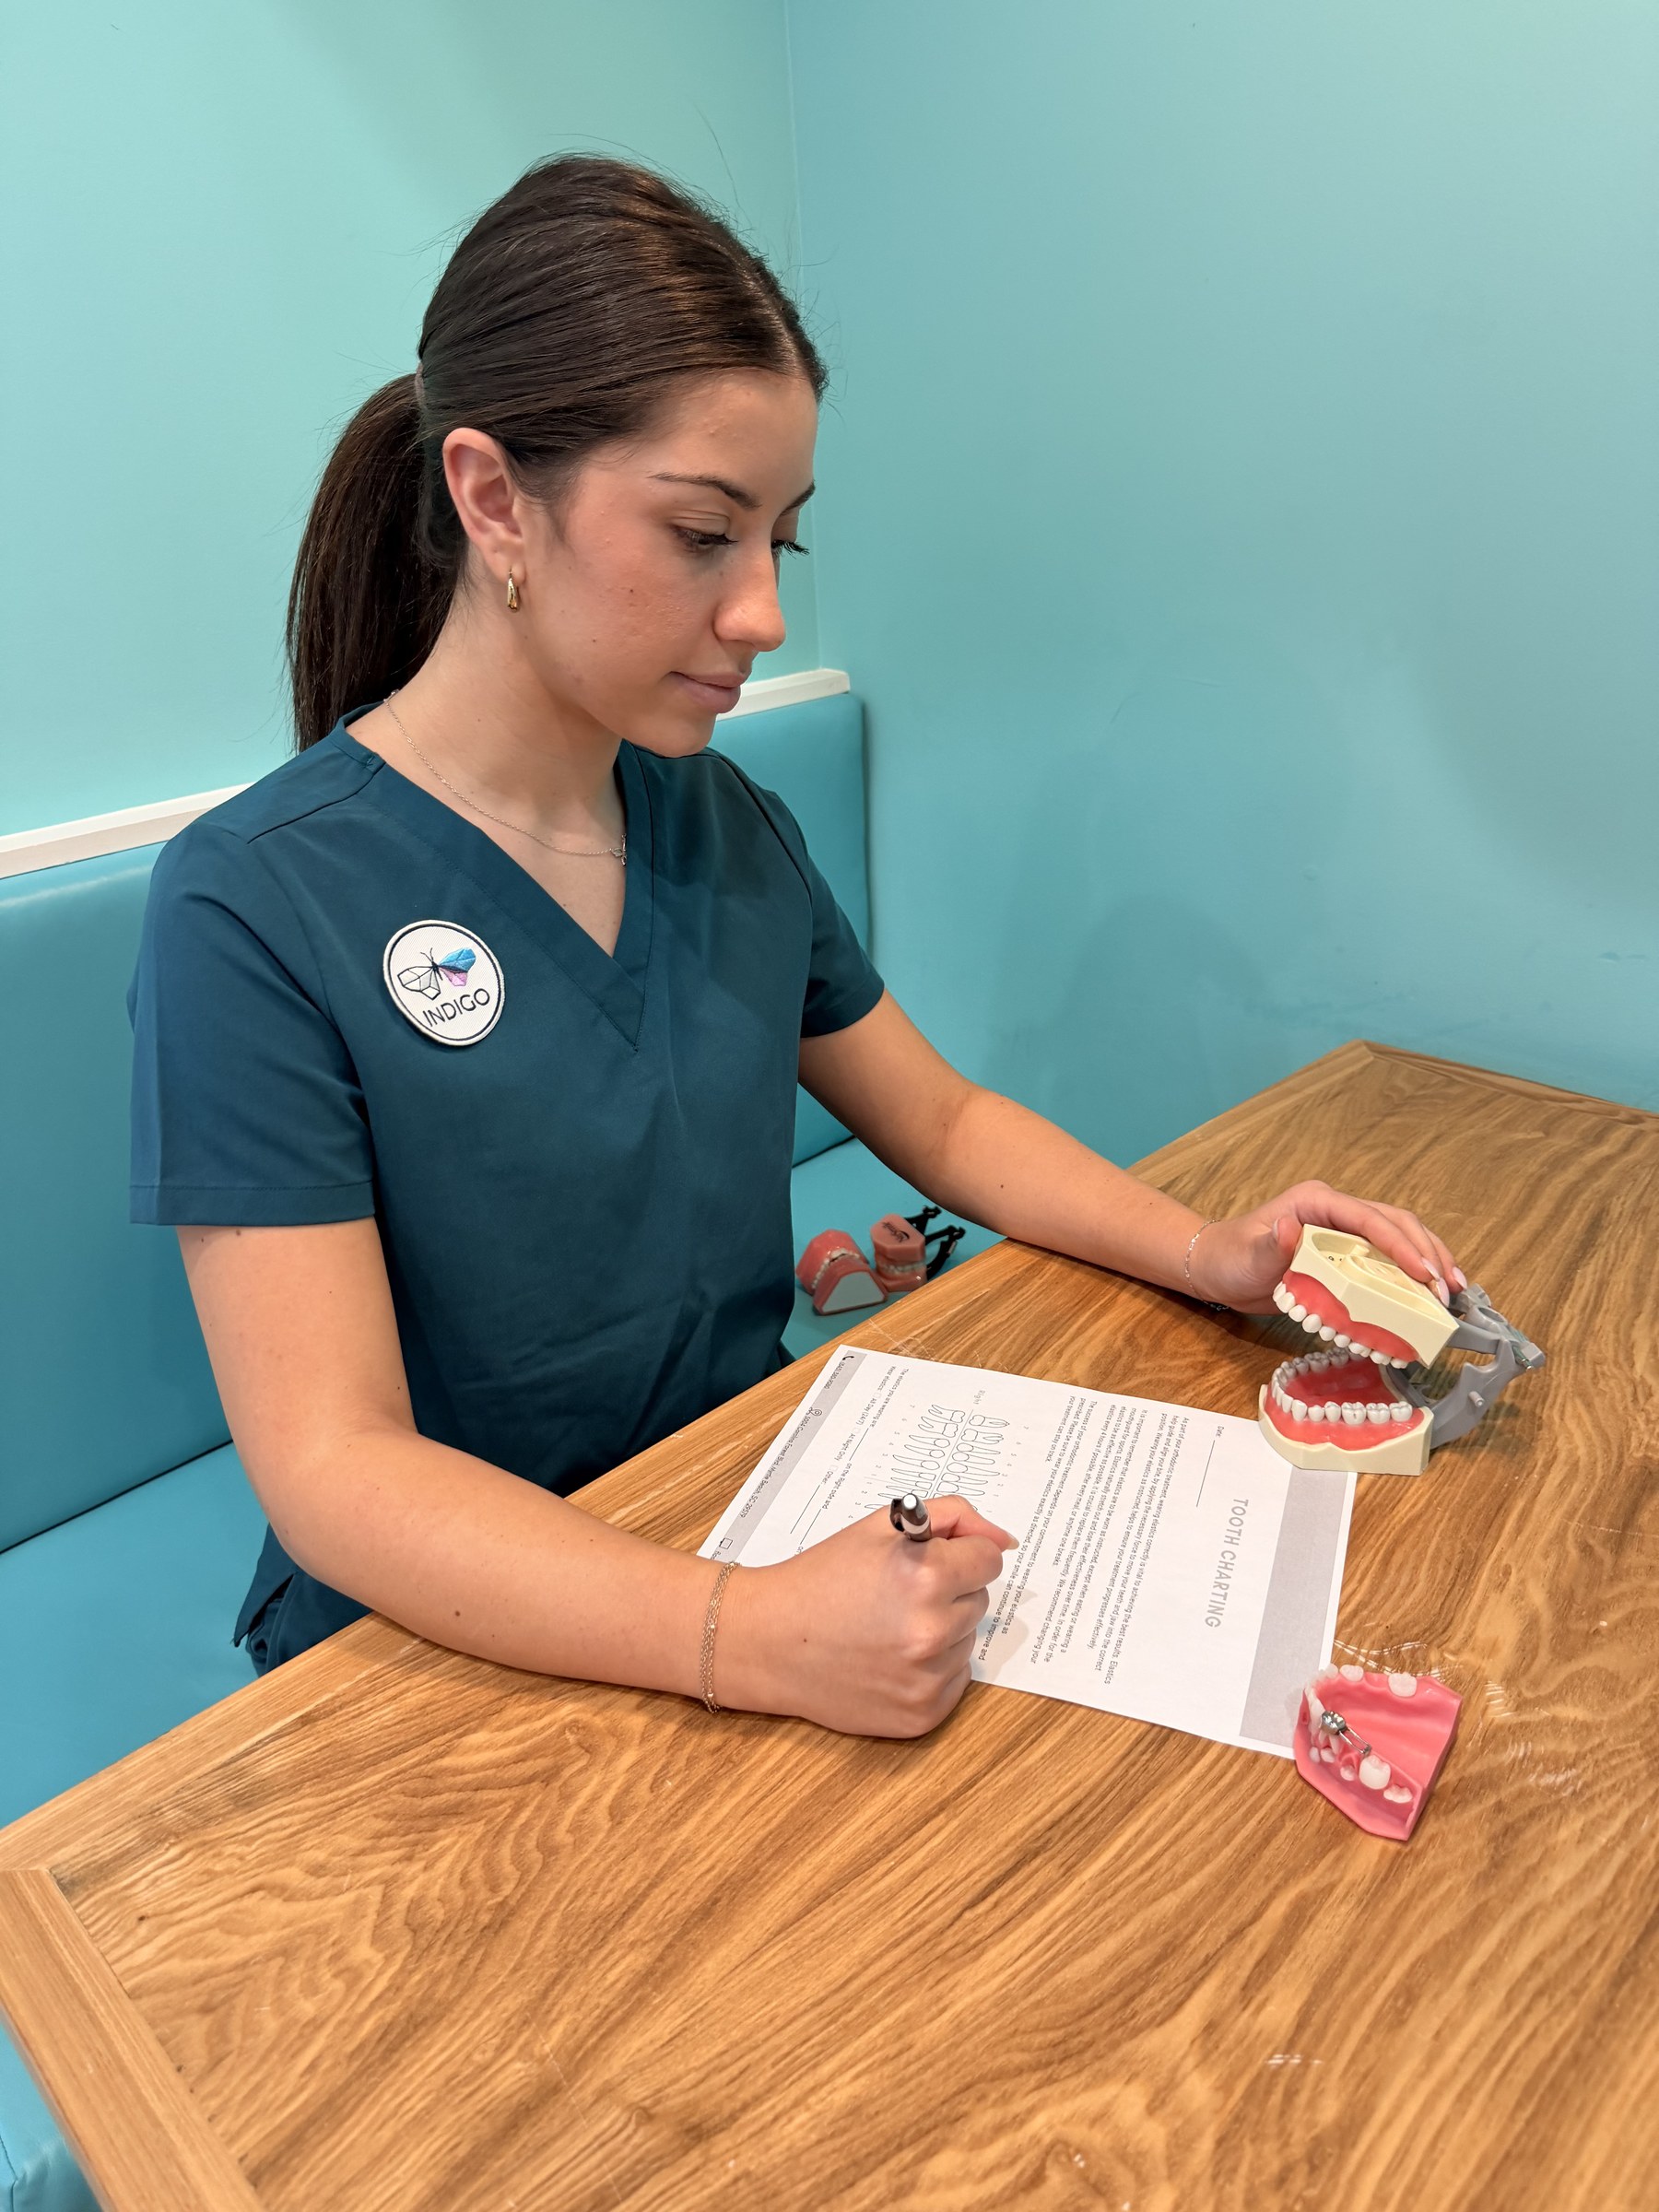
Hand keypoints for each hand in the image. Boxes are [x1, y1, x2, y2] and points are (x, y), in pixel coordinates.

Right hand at [717, 1496, 1017, 1737]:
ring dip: (941, 1633)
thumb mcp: (881, 1528)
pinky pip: (955, 1681)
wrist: (769, 1641)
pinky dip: (932, 1670)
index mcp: (925, 1576)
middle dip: (948, 1593)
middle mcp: (932, 1630)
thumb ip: (951, 1517)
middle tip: (896, 1595)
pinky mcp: (922, 1715)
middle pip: (979, 1601)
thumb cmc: (821, 1579)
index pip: (989, 1559)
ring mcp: (927, 1678)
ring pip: (967, 1642)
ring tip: (887, 1628)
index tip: (932, 1561)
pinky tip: (890, 1659)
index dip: (959, 1555)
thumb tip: (1003, 1540)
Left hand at [1189, 1181, 1465, 1316]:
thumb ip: (1269, 1246)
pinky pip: (1387, 1257)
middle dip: (1427, 1252)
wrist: (1219, 1268)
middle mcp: (1336, 1210)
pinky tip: (1428, 1295)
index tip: (1424, 1274)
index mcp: (1317, 1201)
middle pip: (1395, 1223)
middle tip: (1448, 1288)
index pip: (1370, 1219)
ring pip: (1399, 1237)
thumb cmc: (1231, 1259)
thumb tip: (1289, 1228)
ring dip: (1428, 1260)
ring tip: (1453, 1291)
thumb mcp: (1247, 1257)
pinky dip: (1410, 1274)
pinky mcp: (1347, 1250)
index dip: (1401, 1245)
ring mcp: (1344, 1228)